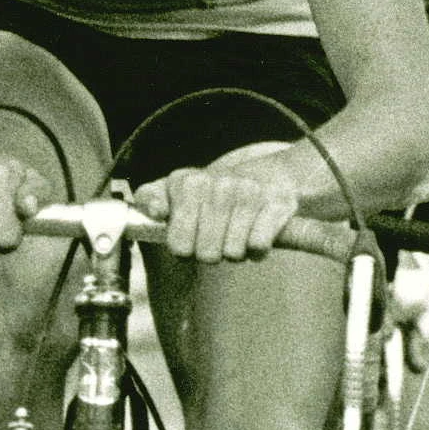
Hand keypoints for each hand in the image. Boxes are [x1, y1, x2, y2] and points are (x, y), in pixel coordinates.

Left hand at [131, 150, 300, 262]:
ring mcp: (249, 193)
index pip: (178, 244)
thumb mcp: (175, 191)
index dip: (183, 248)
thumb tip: (156, 211)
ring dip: (234, 251)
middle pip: (206, 254)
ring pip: (233, 253)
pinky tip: (254, 234)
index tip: (188, 236)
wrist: (267, 175)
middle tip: (216, 236)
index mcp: (187, 182)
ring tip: (236, 232)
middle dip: (210, 252)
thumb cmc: (212, 194)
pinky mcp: (278, 204)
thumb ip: (151, 198)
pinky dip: (257, 250)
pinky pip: (258, 247)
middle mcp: (218, 184)